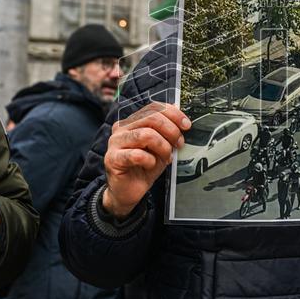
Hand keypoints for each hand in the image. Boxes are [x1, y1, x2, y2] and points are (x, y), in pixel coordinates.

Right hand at [103, 102, 189, 218]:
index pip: (154, 107)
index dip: (173, 114)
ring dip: (162, 147)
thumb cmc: (145, 167)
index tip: (186, 125)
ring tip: (166, 157)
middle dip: (171, 131)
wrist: (130, 191)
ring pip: (146, 134)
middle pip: (151, 118)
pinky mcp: (113, 158)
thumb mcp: (161, 147)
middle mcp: (122, 128)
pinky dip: (150, 160)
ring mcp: (115, 142)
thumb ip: (168, 133)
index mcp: (133, 121)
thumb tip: (181, 122)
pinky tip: (150, 165)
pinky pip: (137, 155)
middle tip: (179, 144)